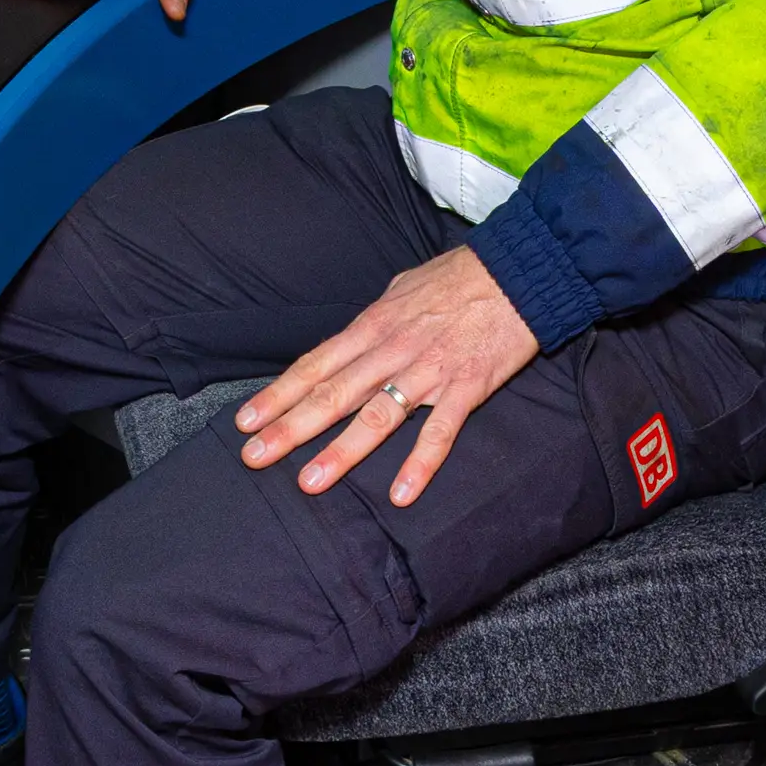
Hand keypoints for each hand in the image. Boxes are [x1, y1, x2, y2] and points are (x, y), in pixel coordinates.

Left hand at [236, 247, 542, 504]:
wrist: (519, 270)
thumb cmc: (459, 277)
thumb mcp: (403, 287)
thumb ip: (376, 318)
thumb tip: (355, 335)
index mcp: (373, 326)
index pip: (316, 365)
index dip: (279, 394)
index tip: (247, 421)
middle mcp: (392, 350)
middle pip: (333, 394)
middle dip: (290, 428)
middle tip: (254, 457)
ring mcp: (429, 371)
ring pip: (377, 416)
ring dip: (341, 452)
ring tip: (309, 482)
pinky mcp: (467, 387)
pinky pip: (440, 432)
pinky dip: (420, 464)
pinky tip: (400, 494)